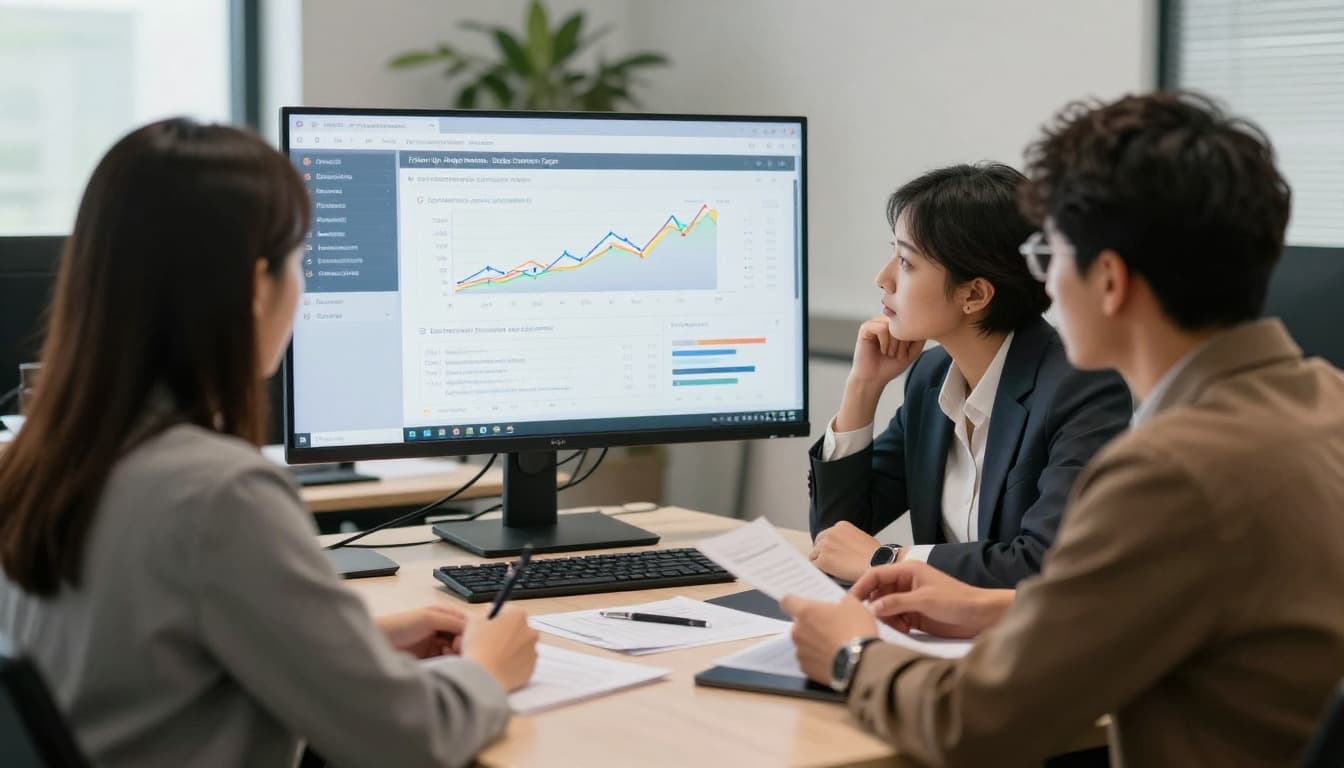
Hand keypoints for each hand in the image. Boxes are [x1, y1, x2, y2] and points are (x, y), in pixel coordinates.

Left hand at [376, 605, 467, 658]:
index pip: (463, 622)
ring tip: (447, 655)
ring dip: (454, 653)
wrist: (377, 644)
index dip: (468, 631)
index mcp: (440, 614)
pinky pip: (444, 660)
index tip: (465, 641)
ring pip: (454, 650)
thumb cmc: (399, 625)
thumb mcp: (428, 618)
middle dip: (461, 644)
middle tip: (456, 649)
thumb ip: (451, 621)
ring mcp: (433, 643)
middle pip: (460, 637)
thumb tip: (471, 628)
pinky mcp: (428, 658)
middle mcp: (439, 628)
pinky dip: (447, 661)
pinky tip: (442, 661)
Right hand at [459, 605, 538, 691]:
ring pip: (521, 647)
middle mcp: (530, 631)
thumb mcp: (475, 621)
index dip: (497, 618)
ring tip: (493, 657)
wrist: (484, 677)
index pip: (510, 611)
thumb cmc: (479, 648)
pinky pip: (523, 663)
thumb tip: (489, 612)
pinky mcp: (531, 668)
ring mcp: (533, 651)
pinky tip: (499, 667)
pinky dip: (514, 665)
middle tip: (491, 642)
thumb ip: (485, 613)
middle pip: (518, 629)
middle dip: (507, 634)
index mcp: (518, 616)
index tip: (491, 624)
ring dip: (511, 649)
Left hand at [780, 594, 878, 685]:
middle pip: (799, 625)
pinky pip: (809, 661)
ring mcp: (801, 652)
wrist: (859, 662)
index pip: (787, 601)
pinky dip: (818, 660)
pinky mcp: (806, 669)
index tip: (801, 604)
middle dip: (811, 626)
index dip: (794, 602)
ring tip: (835, 647)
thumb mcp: (855, 606)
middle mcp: (798, 632)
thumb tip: (842, 604)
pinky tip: (833, 659)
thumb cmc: (855, 631)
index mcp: (806, 612)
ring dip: (815, 644)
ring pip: (804, 644)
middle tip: (830, 628)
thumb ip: (842, 601)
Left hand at [809, 521, 880, 581]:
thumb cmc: (875, 555)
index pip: (826, 536)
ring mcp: (825, 546)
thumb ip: (848, 539)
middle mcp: (831, 533)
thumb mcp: (861, 538)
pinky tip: (833, 575)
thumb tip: (842, 547)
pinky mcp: (823, 560)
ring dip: (822, 564)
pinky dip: (822, 572)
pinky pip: (815, 567)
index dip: (830, 547)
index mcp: (841, 526)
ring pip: (814, 556)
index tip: (834, 555)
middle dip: (822, 554)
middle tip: (832, 565)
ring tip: (835, 571)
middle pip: (817, 544)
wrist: (877, 564)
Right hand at [834, 318, 924, 431]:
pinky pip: (881, 328)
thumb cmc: (891, 366)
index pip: (910, 322)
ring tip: (889, 354)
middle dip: (903, 342)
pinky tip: (882, 350)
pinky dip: (884, 342)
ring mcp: (875, 323)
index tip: (905, 354)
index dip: (911, 339)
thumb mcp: (912, 352)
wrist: (873, 379)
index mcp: (895, 325)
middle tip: (897, 356)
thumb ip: (920, 338)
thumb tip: (925, 323)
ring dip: (894, 344)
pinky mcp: (865, 328)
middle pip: (901, 322)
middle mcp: (885, 321)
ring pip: (891, 325)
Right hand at [849, 561, 1013, 638]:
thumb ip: (896, 603)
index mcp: (907, 570)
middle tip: (874, 620)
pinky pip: (896, 618)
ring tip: (897, 627)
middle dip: (875, 606)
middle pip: (878, 592)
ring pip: (885, 607)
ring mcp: (910, 599)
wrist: (981, 616)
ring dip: (887, 618)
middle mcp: (906, 583)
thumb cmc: (956, 601)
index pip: (876, 574)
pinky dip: (895, 625)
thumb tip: (870, 608)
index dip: (862, 586)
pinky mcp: (915, 615)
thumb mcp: (924, 600)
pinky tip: (905, 630)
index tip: (851, 602)